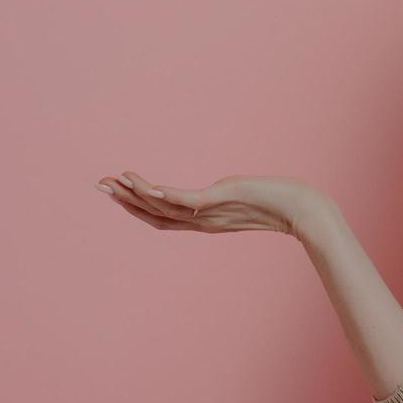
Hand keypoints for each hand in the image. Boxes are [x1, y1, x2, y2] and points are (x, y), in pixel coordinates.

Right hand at [94, 170, 328, 237]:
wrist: (304, 209)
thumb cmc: (280, 201)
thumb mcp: (243, 197)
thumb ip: (224, 197)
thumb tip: (218, 191)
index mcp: (204, 221)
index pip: (161, 217)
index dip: (135, 206)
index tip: (113, 190)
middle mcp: (203, 221)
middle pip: (154, 215)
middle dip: (125, 200)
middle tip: (99, 185)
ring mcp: (211, 213)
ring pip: (164, 208)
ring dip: (136, 194)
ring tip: (113, 181)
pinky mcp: (221, 200)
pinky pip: (186, 201)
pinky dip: (164, 194)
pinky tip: (146, 186)